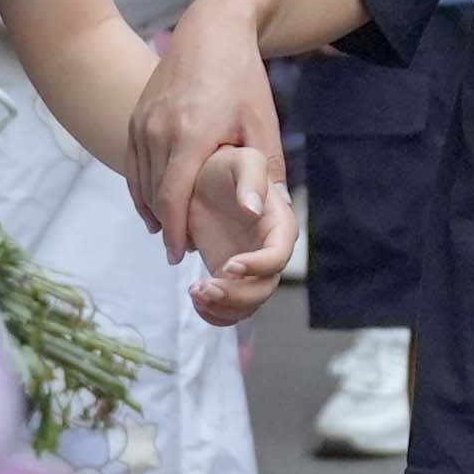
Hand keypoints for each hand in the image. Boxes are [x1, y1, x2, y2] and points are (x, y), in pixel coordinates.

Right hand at [127, 0, 292, 294]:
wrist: (211, 30)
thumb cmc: (242, 78)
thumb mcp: (263, 122)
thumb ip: (264, 170)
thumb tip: (265, 214)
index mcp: (191, 135)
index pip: (173, 198)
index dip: (177, 232)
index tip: (182, 255)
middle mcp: (158, 131)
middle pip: (153, 195)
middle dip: (166, 228)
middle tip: (179, 252)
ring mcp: (141, 123)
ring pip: (139, 181)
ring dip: (152, 210)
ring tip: (170, 234)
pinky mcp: (135, 117)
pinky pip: (132, 164)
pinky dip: (141, 188)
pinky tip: (154, 206)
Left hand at [178, 136, 289, 316]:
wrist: (199, 178)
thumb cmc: (224, 165)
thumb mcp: (240, 161)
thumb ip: (251, 178)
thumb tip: (254, 208)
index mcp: (279, 227)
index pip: (279, 257)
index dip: (257, 266)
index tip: (228, 264)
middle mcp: (268, 252)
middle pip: (263, 289)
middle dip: (235, 295)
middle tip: (203, 286)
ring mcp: (249, 269)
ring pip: (247, 305)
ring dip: (222, 307)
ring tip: (195, 290)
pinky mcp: (228, 278)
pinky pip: (230, 309)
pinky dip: (213, 313)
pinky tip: (194, 295)